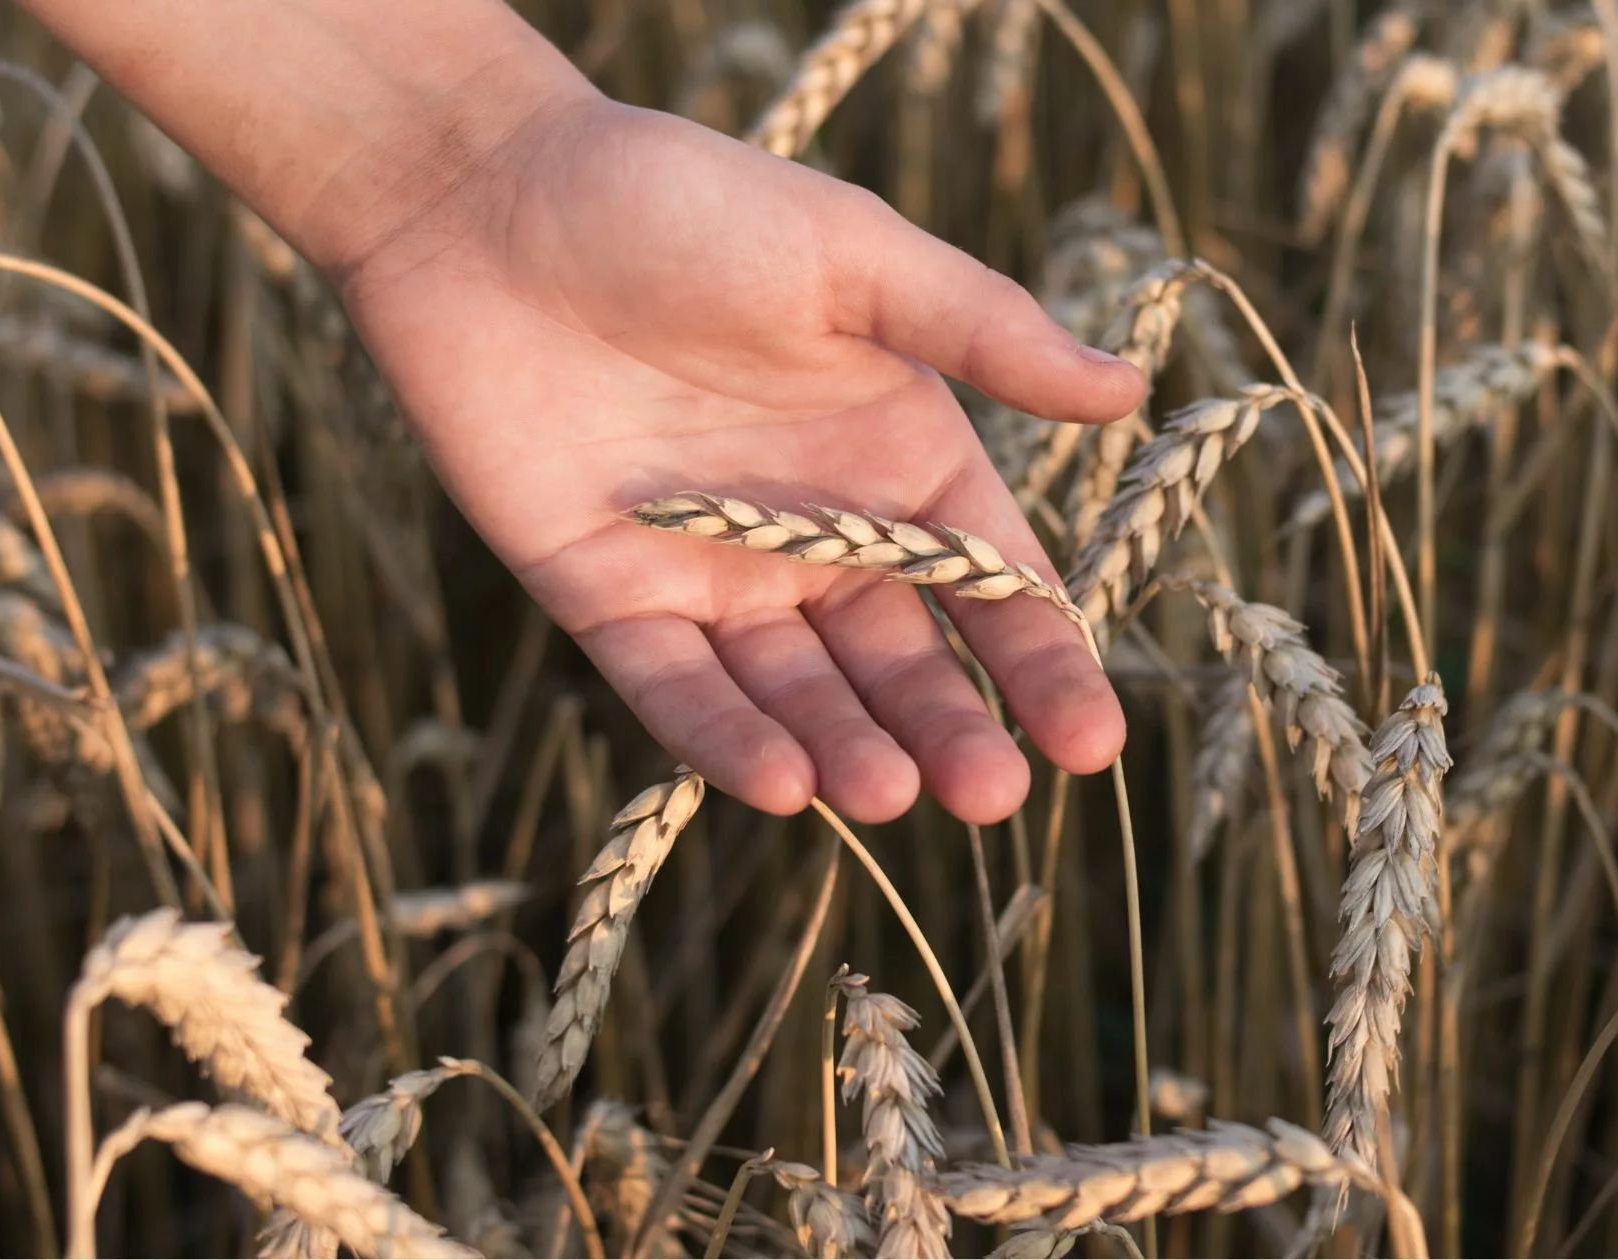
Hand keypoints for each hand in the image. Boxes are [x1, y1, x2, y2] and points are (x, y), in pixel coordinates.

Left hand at [333, 87, 1143, 823]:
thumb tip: (1128, 391)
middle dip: (950, 731)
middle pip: (900, 659)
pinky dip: (724, 737)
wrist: (489, 198)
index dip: (1040, 663)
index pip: (985, 582)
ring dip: (845, 749)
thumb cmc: (685, 203)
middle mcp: (813, 529)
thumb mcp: (855, 257)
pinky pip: (675, 687)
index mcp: (895, 455)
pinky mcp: (607, 594)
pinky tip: (780, 785)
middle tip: (991, 798)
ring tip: (890, 795)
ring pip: (796, 690)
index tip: (1089, 741)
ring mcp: (711, 571)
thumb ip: (983, 331)